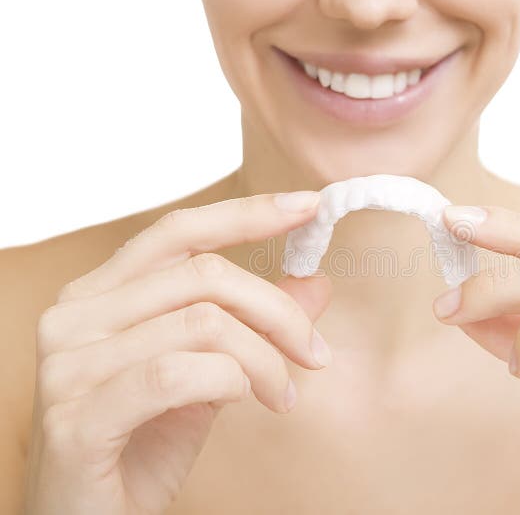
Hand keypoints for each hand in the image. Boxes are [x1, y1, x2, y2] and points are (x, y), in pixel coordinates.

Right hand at [24, 191, 332, 514]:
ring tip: (283, 395)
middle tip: (315, 354)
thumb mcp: (209, 374)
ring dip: (265, 360)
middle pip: (205, 276)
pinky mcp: (78, 417)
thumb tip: (317, 281)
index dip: (247, 214)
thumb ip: (253, 326)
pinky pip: (178, 374)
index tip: (308, 206)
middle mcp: (75, 317)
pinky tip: (247, 402)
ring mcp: (70, 366)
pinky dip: (231, 382)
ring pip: (203, 324)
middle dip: (279, 312)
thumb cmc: (142, 445)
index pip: (179, 232)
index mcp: (100, 295)